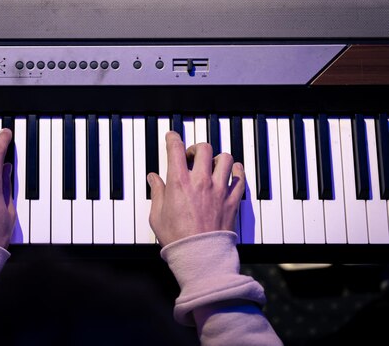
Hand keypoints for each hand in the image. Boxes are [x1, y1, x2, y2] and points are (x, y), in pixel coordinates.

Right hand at [148, 131, 245, 246]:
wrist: (200, 256)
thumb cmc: (177, 238)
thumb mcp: (157, 215)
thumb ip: (157, 193)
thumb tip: (153, 179)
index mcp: (179, 182)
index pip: (176, 149)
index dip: (173, 138)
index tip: (172, 137)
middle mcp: (200, 181)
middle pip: (204, 148)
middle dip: (196, 148)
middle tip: (191, 156)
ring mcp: (218, 190)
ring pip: (225, 159)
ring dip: (217, 158)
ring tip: (212, 164)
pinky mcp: (232, 200)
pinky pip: (240, 178)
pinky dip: (237, 171)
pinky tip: (233, 171)